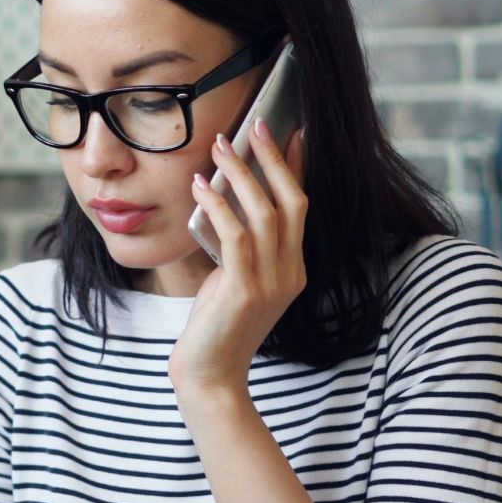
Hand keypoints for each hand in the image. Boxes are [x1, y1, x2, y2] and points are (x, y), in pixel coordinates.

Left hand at [170, 119, 308, 399]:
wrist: (209, 377)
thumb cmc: (214, 328)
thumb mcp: (231, 280)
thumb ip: (237, 248)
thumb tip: (221, 201)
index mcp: (294, 270)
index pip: (301, 208)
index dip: (298, 168)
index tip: (294, 132)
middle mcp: (291, 273)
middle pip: (293, 203)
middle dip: (275, 160)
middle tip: (256, 125)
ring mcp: (272, 284)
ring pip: (265, 214)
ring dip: (241, 174)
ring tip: (220, 146)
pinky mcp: (245, 291)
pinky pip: (236, 237)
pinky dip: (218, 205)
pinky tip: (200, 185)